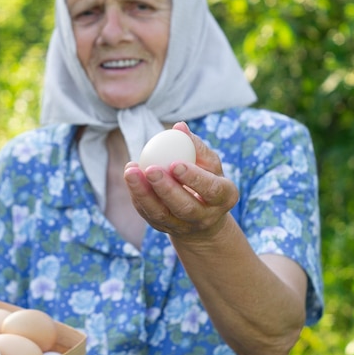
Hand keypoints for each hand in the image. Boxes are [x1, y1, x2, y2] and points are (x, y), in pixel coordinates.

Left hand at [124, 122, 238, 240]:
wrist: (201, 215)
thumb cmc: (207, 178)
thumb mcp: (209, 163)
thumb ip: (196, 146)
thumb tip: (179, 126)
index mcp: (224, 198)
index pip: (211, 189)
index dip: (193, 178)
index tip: (175, 163)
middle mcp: (205, 217)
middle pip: (185, 207)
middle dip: (165, 188)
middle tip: (150, 169)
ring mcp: (183, 226)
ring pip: (161, 214)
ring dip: (143, 193)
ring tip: (131, 171)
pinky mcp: (163, 228)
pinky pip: (147, 213)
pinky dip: (137, 195)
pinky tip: (130, 177)